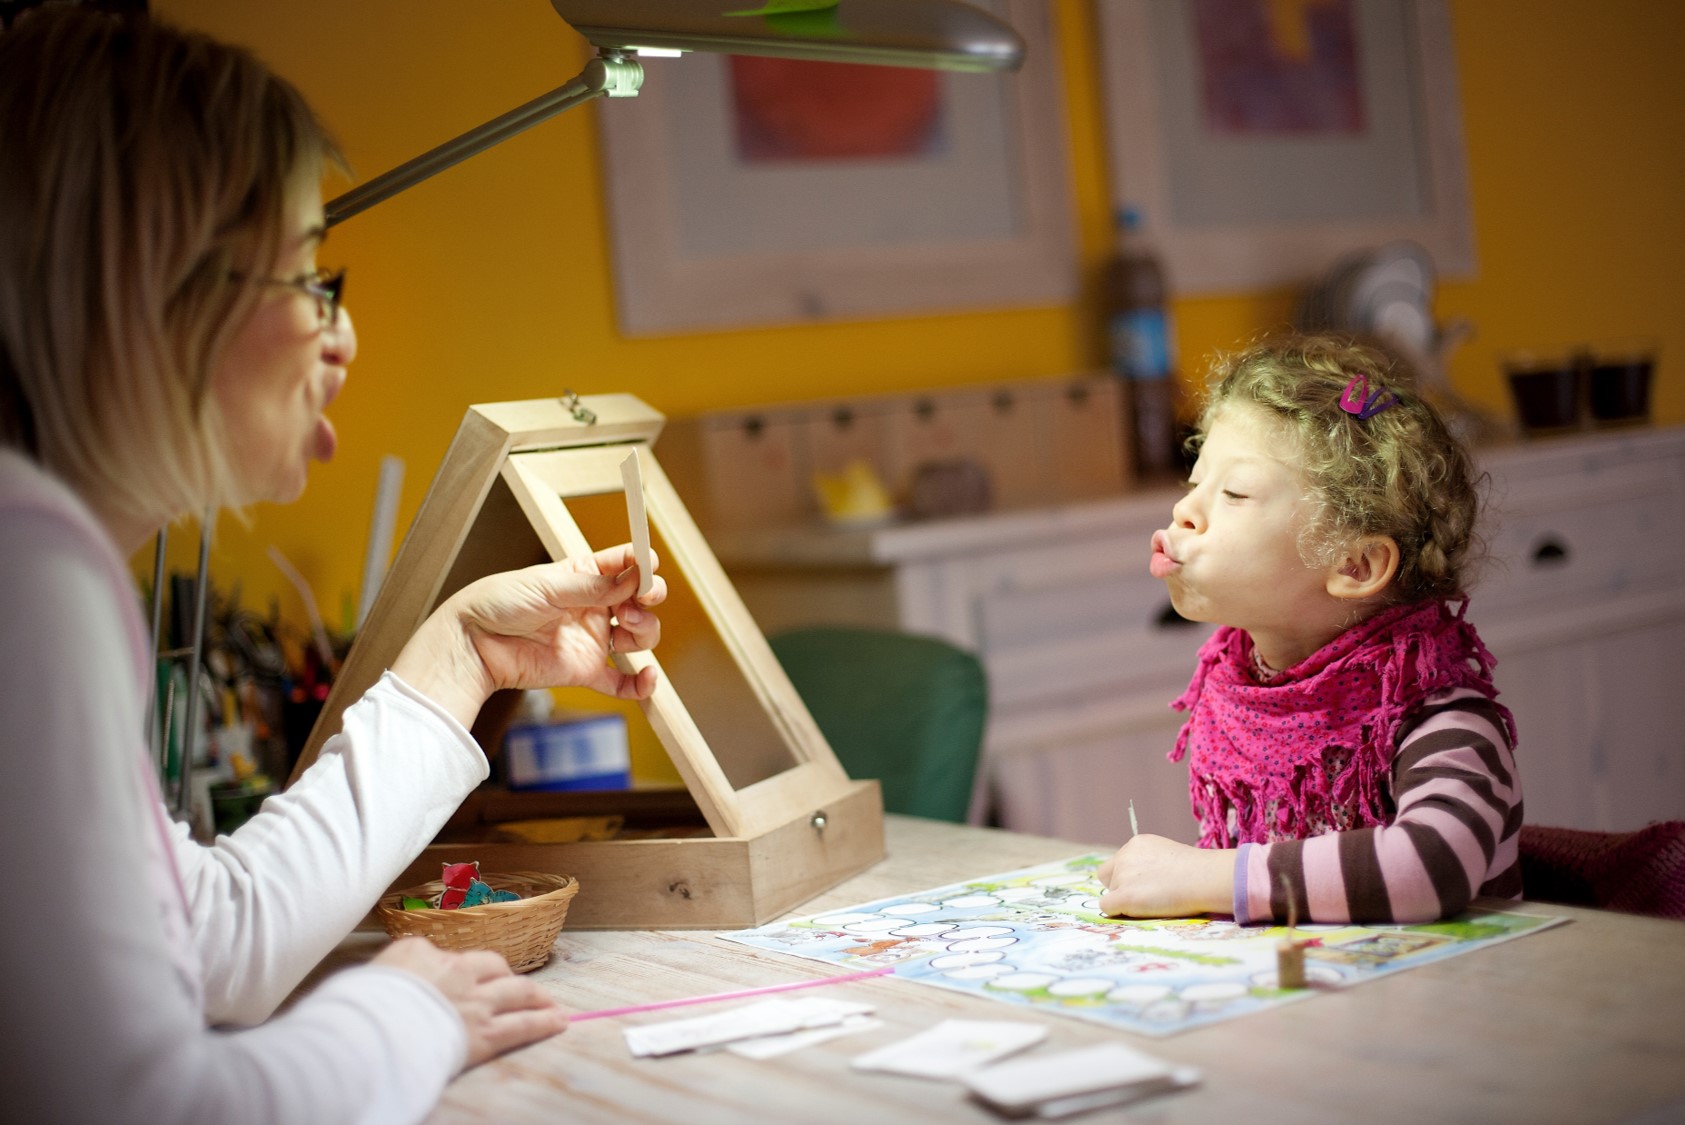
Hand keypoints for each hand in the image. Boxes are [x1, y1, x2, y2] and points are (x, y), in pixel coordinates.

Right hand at [373, 937, 567, 1067]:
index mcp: (421, 952)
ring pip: (518, 991)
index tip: (460, 977)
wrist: (369, 1030)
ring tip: (548, 1002)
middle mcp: (456, 971)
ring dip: (536, 996)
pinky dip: (544, 1023)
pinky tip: (559, 1021)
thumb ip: (391, 970)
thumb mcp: (368, 974)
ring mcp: (475, 1003)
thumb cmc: (357, 1007)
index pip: (447, 955)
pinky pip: (523, 1026)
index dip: (456, 968)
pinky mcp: (485, 1034)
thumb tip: (392, 978)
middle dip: (504, 975)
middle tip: (514, 985)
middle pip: (492, 965)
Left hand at [392, 543, 665, 728]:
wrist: (472, 644)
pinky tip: (648, 677)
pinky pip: (622, 681)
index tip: (649, 566)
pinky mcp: (585, 671)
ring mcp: (592, 640)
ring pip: (638, 637)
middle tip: (641, 600)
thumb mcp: (548, 585)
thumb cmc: (500, 603)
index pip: (626, 565)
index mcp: (584, 576)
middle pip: (640, 601)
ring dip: (646, 631)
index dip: (643, 564)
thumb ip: (593, 586)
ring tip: (631, 626)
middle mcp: (593, 607)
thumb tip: (636, 575)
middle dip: (649, 598)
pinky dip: (641, 683)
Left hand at [1095, 835, 1236, 917]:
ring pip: (1111, 893)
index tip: (1145, 884)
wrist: (1204, 878)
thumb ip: (1150, 863)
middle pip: (1108, 877)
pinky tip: (1139, 912)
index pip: (1118, 862)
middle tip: (1144, 895)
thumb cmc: (1197, 871)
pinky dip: (1119, 912)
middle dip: (1120, 887)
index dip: (1128, 876)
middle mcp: (1124, 856)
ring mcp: (1122, 876)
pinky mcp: (1124, 896)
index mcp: (1136, 844)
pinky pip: (1107, 907)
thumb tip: (1143, 879)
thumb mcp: (1169, 855)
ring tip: (1153, 902)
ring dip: (1126, 901)